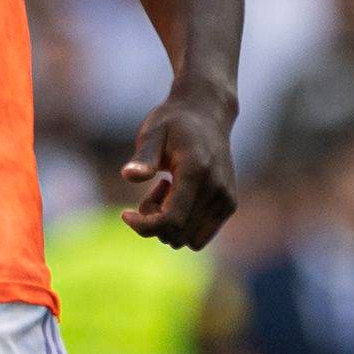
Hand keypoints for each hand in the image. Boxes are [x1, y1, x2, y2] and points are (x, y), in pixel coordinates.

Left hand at [121, 95, 238, 249]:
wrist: (207, 114)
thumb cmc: (173, 123)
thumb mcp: (152, 133)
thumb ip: (143, 157)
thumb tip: (129, 176)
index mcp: (197, 171)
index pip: (172, 220)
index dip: (144, 226)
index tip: (125, 214)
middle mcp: (217, 189)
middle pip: (177, 234)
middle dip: (154, 222)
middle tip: (152, 192)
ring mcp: (226, 199)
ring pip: (188, 240)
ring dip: (169, 226)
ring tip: (166, 192)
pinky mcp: (229, 205)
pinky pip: (200, 237)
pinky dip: (184, 226)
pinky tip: (179, 197)